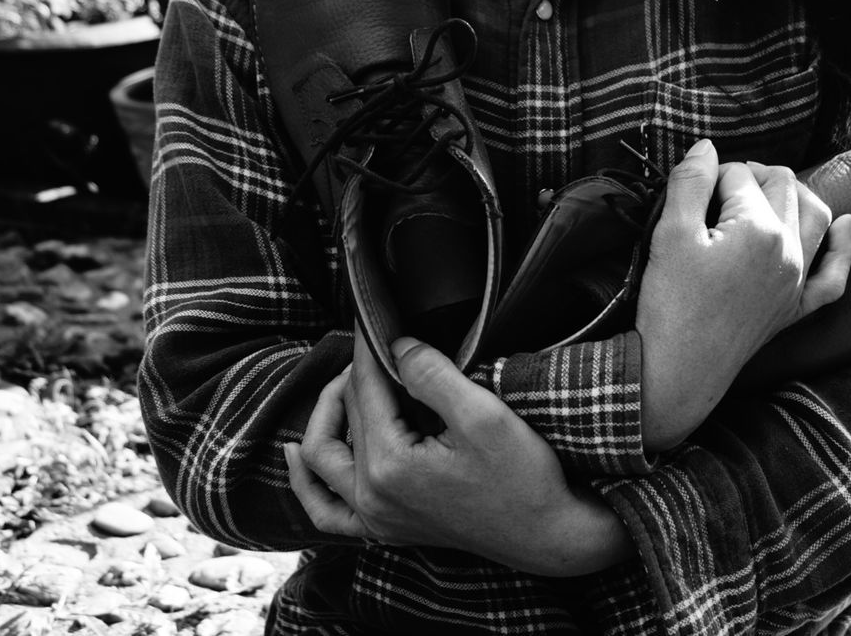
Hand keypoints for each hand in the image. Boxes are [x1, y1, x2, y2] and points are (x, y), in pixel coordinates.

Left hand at [284, 332, 632, 576]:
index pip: (365, 388)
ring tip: (346, 383)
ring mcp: (375, 519)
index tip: (373, 314)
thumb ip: (433, 374)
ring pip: (322, 459)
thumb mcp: (484, 414)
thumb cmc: (526, 478)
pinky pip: (326, 510)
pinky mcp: (386, 529)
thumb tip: (397, 344)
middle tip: (381, 344)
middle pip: (344, 417)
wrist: (551, 536)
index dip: (369, 346)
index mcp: (391, 465)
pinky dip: (307, 481)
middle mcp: (371, 496)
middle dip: (356, 374)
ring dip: (327, 415)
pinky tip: (299, 454)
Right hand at [635, 140, 850, 451]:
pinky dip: (843, 248)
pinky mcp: (795, 309)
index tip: (686, 195)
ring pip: (817, 216)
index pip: (739, 175)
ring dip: (796, 193)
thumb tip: (707, 147)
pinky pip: (834, 276)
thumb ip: (690, 182)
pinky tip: (848, 226)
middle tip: (714, 189)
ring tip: (765, 190)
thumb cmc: (669, 303)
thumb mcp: (669, 234)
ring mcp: (797, 281)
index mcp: (759, 228)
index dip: (710, 176)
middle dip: (751, 176)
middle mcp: (790, 250)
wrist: (678, 371)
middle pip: (782, 185)